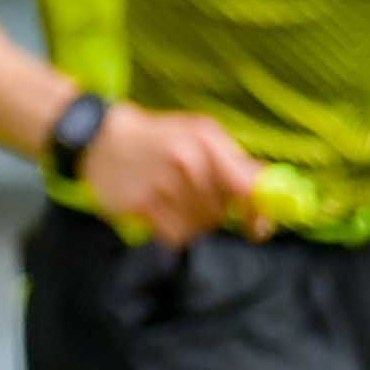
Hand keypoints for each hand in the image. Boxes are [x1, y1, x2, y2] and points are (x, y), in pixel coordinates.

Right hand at [80, 102, 269, 246]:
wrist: (100, 138)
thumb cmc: (160, 138)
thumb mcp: (201, 134)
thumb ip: (237, 161)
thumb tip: (270, 190)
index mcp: (206, 140)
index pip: (247, 187)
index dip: (257, 212)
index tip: (258, 226)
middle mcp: (186, 161)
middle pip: (222, 212)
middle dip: (216, 211)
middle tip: (195, 196)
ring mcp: (162, 184)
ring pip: (200, 226)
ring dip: (194, 221)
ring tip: (175, 199)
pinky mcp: (141, 205)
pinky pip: (176, 235)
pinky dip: (173, 230)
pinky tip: (161, 210)